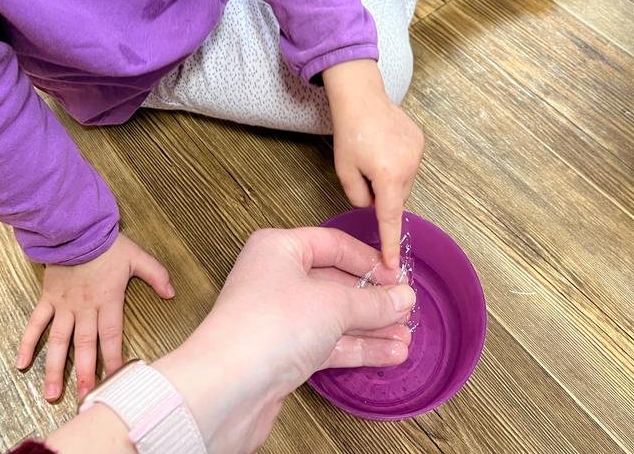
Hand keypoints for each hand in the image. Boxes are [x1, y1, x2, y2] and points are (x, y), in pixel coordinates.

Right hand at [17, 232, 173, 400]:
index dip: (114, 358)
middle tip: (85, 397)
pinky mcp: (47, 298)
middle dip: (86, 372)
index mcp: (107, 300)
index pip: (112, 335)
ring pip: (59, 341)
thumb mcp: (137, 256)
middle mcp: (84, 308)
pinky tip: (21, 364)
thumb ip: (156, 275)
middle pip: (86, 345)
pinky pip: (35, 323)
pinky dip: (27, 343)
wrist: (76, 227)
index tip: (117, 379)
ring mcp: (63, 305)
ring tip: (53, 393)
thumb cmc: (107, 243)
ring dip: (56, 368)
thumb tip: (172, 293)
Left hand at [155, 227, 416, 453]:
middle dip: (373, 298)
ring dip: (370, 326)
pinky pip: (327, 343)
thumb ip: (372, 301)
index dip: (369, 260)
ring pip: (334, 316)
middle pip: (335, 281)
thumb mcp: (333, 305)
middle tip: (406, 307)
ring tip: (405, 335)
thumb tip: (402, 296)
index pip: (334, 244)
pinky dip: (357, 347)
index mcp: (279, 248)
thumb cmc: (267, 328)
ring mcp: (279, 318)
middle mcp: (276, 278)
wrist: (227, 388)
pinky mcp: (282, 354)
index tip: (399, 275)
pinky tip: (389, 353)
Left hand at [322, 60, 424, 270]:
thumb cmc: (349, 131)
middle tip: (364, 175)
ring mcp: (417, 153)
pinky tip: (383, 148)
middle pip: (397, 198)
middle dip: (382, 195)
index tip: (394, 265)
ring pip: (404, 183)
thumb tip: (373, 205)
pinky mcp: (419, 142)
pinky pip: (409, 165)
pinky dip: (397, 165)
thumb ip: (359, 197)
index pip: (391, 219)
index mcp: (388, 176)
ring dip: (390, 179)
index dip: (391, 244)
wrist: (360, 96)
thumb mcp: (345, 171)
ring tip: (373, 156)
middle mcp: (408, 166)